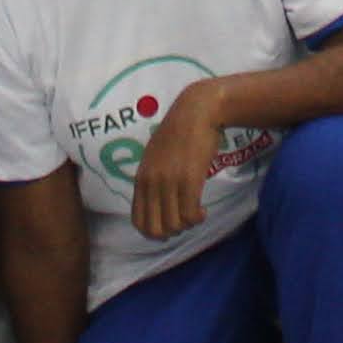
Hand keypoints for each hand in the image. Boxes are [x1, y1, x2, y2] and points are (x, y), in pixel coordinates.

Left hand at [129, 81, 234, 242]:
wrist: (197, 110)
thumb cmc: (179, 132)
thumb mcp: (156, 156)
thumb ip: (153, 178)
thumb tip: (157, 204)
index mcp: (141, 178)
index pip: (138, 221)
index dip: (154, 231)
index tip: (170, 224)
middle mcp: (151, 183)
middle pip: (156, 229)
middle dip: (172, 232)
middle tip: (184, 219)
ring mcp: (169, 182)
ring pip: (175, 225)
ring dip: (187, 224)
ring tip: (196, 212)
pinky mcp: (189, 179)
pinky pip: (190, 215)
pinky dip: (198, 218)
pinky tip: (204, 209)